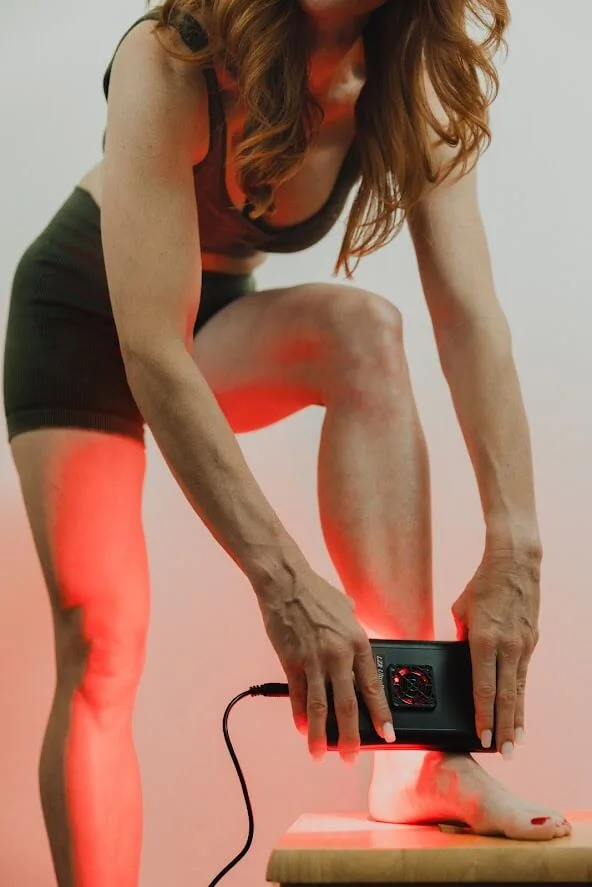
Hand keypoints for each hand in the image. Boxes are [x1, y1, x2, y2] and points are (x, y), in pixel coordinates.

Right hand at [257, 567, 395, 762]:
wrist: (286, 582)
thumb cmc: (317, 593)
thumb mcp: (348, 610)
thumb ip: (354, 632)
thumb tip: (357, 647)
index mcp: (357, 642)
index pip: (372, 687)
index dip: (380, 715)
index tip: (387, 734)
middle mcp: (338, 655)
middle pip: (347, 706)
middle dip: (350, 737)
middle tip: (351, 757)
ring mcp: (313, 661)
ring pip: (319, 707)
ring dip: (320, 735)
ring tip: (321, 754)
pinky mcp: (291, 661)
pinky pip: (296, 695)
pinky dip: (299, 714)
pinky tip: (302, 728)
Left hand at [451, 549, 539, 755]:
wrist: (515, 565)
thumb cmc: (482, 586)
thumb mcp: (460, 612)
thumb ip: (460, 639)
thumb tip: (461, 659)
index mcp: (483, 639)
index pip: (483, 687)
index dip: (482, 715)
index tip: (481, 736)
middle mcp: (505, 647)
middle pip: (504, 696)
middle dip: (503, 728)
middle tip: (504, 753)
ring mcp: (521, 646)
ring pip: (518, 691)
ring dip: (516, 719)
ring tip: (515, 744)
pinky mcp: (529, 643)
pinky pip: (523, 677)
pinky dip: (520, 698)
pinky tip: (519, 713)